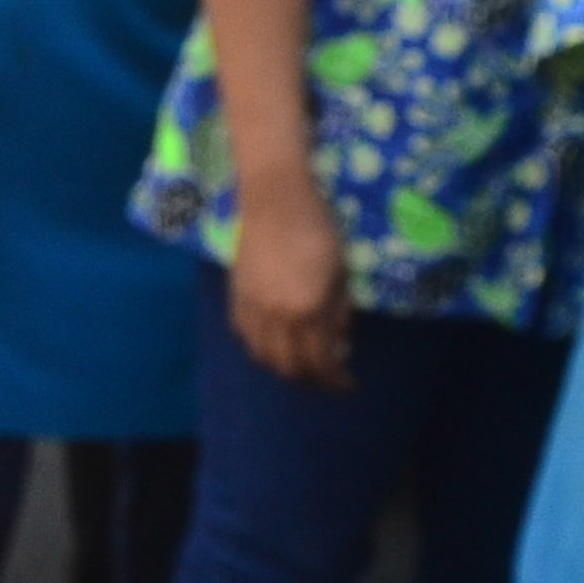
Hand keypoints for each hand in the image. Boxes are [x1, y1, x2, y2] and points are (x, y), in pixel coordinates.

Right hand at [226, 175, 353, 390]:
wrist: (275, 200)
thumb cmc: (318, 229)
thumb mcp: (342, 272)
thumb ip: (340, 312)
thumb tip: (339, 344)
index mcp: (308, 310)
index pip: (321, 361)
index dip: (335, 379)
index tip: (347, 382)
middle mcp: (277, 317)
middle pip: (290, 367)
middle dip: (311, 379)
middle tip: (325, 377)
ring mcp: (252, 309)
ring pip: (264, 357)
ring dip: (284, 368)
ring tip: (300, 365)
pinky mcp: (236, 298)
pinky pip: (245, 338)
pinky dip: (261, 349)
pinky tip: (273, 344)